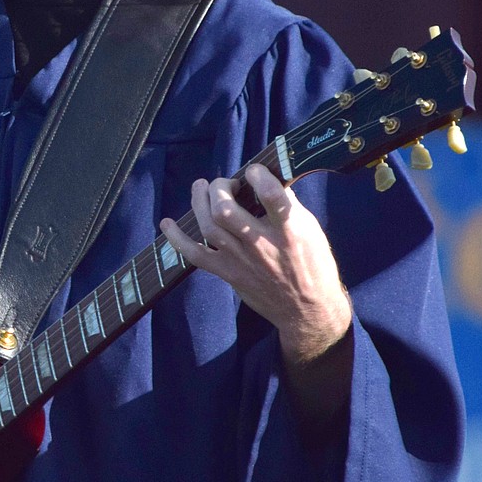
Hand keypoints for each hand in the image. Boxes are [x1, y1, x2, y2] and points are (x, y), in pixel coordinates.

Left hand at [160, 162, 351, 367]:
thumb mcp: (310, 229)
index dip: (257, 175)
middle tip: (226, 184)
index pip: (271, 195)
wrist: (306, 310)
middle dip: (219, 188)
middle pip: (225, 210)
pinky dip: (177, 238)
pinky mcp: (228, 273)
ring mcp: (242, 260)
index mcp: (290, 230)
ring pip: (208, 226)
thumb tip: (264, 178)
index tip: (253, 171)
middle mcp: (263, 244)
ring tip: (201, 187)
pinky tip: (167, 223)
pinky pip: (195, 255)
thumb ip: (287, 205)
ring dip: (199, 201)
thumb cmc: (313, 264)